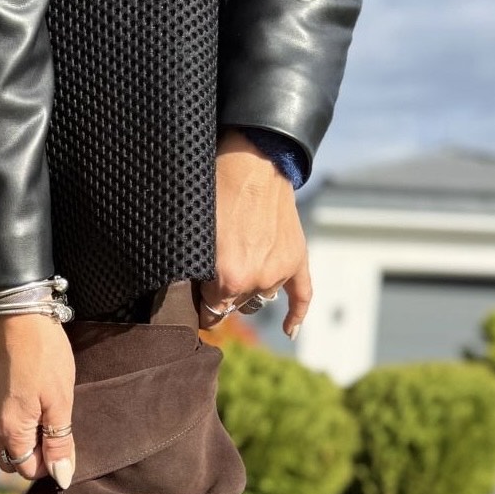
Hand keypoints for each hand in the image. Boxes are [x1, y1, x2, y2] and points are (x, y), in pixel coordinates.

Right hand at [0, 314, 75, 487]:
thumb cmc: (44, 356)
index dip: (50, 463)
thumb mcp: (60, 402)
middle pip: (12, 462)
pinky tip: (29, 407)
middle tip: (56, 431)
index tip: (65, 442)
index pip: (28, 471)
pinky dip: (11, 427)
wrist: (18, 316)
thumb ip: (59, 442)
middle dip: (34, 456)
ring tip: (43, 419)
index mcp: (10, 432)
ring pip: (1, 445)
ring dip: (21, 442)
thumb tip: (61, 477)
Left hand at [199, 129, 311, 338]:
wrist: (253, 161)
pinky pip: (302, 296)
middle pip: (233, 307)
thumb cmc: (214, 193)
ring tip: (235, 270)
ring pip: (258, 299)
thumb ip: (193, 272)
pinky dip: (296, 315)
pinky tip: (289, 331)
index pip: (210, 314)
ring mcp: (279, 271)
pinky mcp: (296, 258)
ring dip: (246, 292)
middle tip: (210, 277)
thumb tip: (192, 296)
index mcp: (228, 279)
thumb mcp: (193, 236)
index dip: (199, 307)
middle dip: (220, 297)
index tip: (193, 300)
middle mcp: (257, 280)